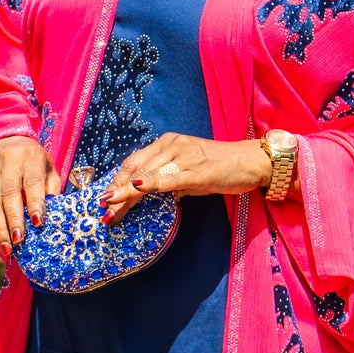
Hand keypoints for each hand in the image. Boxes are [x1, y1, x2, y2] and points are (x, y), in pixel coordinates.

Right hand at [0, 136, 60, 256]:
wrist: (7, 140)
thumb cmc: (34, 160)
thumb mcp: (48, 168)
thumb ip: (51, 188)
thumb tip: (52, 214)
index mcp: (30, 158)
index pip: (32, 182)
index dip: (34, 203)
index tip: (38, 223)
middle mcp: (9, 163)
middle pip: (9, 193)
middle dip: (14, 219)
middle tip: (19, 240)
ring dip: (0, 226)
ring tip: (8, 246)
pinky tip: (1, 238)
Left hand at [102, 133, 270, 219]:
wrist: (250, 161)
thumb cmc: (221, 167)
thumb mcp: (188, 170)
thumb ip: (168, 179)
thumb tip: (148, 193)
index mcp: (167, 143)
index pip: (134, 162)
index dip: (116, 181)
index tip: (105, 199)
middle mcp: (172, 145)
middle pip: (135, 168)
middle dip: (116, 190)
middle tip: (103, 209)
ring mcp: (184, 156)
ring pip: (147, 175)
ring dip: (126, 194)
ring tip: (112, 209)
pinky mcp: (196, 170)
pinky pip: (168, 178)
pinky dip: (151, 185)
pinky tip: (136, 190)